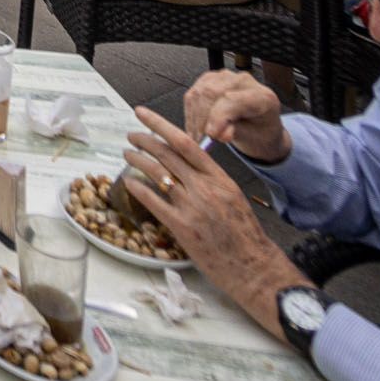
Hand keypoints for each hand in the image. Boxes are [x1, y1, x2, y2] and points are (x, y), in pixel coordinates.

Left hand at [122, 109, 308, 338]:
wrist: (252, 266)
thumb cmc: (244, 234)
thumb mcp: (233, 197)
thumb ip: (211, 180)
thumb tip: (187, 164)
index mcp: (220, 179)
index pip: (186, 143)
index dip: (161, 125)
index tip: (143, 114)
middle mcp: (205, 189)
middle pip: (168, 155)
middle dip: (145, 141)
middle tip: (131, 135)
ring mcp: (192, 207)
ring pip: (158, 174)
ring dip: (138, 161)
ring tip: (127, 155)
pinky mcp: (182, 227)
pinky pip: (153, 201)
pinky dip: (137, 188)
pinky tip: (128, 182)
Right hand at [182, 71, 289, 161]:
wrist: (259, 127)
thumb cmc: (258, 132)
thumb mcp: (253, 138)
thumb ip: (235, 133)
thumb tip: (219, 133)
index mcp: (261, 96)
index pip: (233, 100)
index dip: (218, 117)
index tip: (211, 135)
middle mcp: (243, 81)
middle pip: (212, 92)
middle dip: (202, 118)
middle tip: (201, 140)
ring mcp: (225, 78)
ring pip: (199, 93)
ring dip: (194, 118)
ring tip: (198, 137)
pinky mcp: (209, 80)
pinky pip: (192, 95)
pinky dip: (191, 114)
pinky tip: (195, 128)